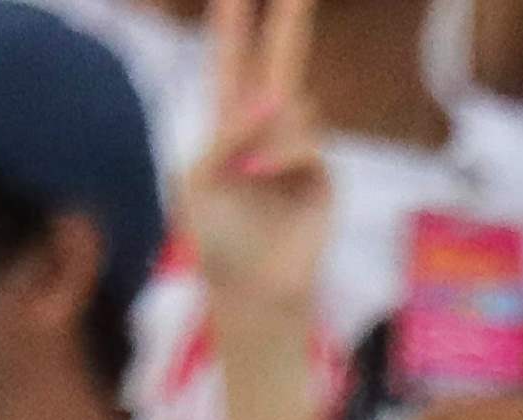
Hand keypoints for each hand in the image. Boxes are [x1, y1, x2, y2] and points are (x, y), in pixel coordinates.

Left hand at [176, 0, 329, 326]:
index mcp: (229, 124)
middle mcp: (268, 129)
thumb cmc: (218, 237)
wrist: (251, 289)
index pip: (234, 59)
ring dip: (264, 135)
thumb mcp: (201, 178)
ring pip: (290, 108)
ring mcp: (299, 151)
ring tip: (248, 177)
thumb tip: (274, 102)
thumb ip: (230, 135)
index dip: (237, 22)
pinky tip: (262, 179)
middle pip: (281, 60)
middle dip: (288, 19)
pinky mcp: (321, 176)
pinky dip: (280, 156)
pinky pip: (303, 144)